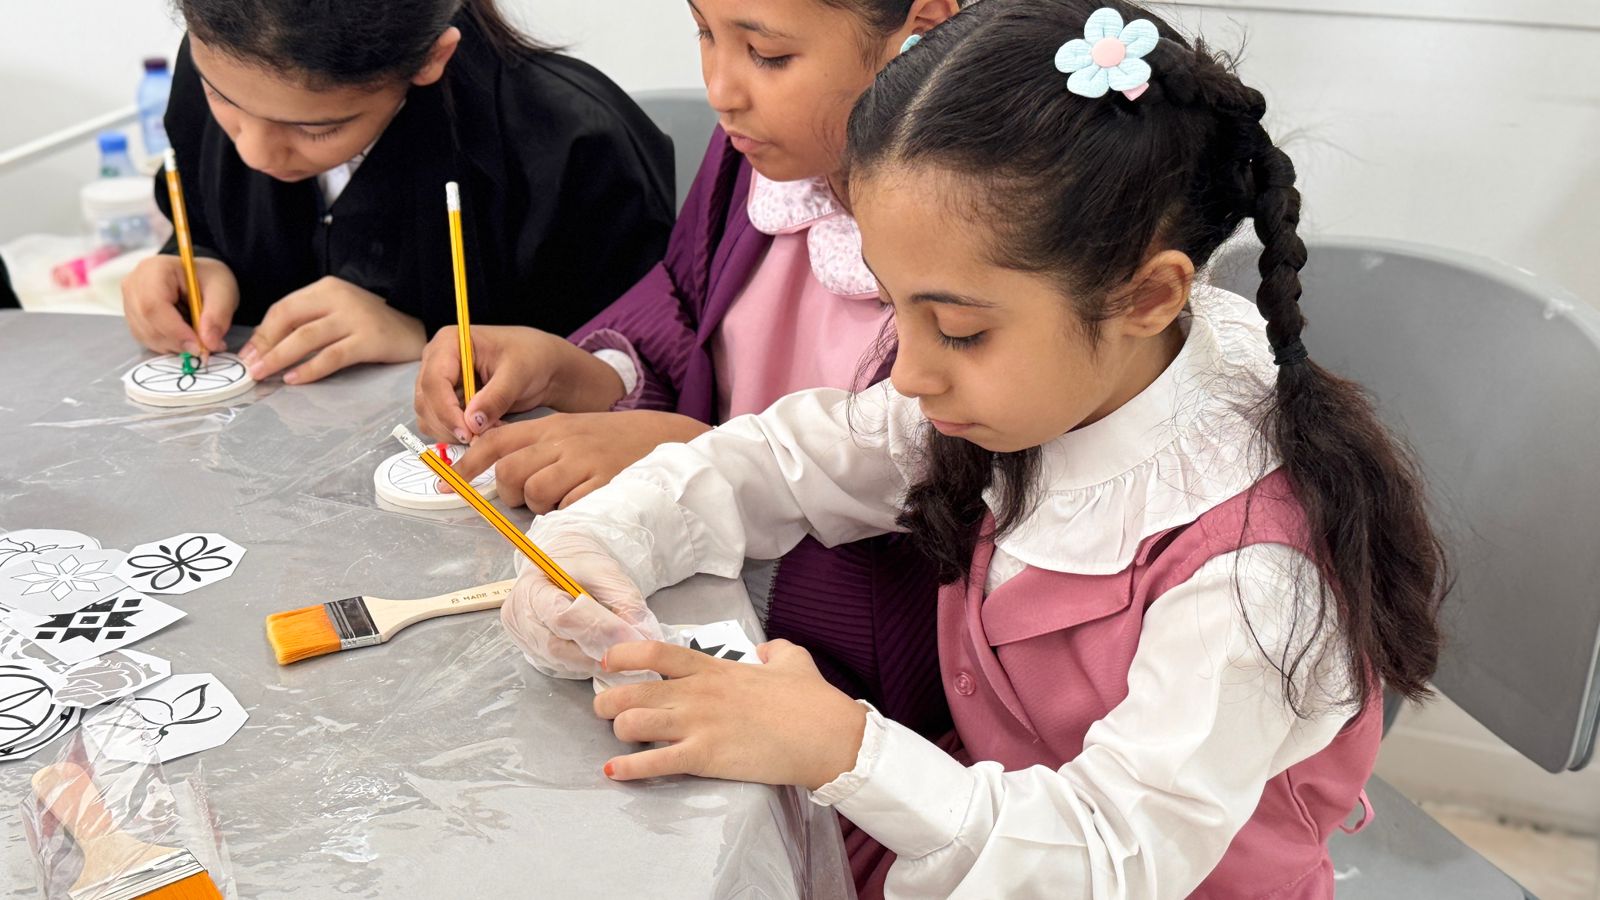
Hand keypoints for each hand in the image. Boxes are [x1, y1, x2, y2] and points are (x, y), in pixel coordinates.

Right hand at [121, 255, 238, 354]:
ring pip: (144, 334)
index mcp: (155, 269)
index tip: (199, 347)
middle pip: (146, 321)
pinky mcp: (132, 315)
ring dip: (173, 346)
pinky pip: (144, 338)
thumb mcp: (223, 292)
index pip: (154, 304)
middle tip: (202, 349)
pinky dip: (167, 345)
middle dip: (176, 341)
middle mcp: (135, 283)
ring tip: (197, 340)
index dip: (175, 330)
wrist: (201, 278)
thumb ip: (217, 316)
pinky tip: (183, 338)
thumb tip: (209, 344)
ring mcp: (129, 299)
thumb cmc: (210, 280)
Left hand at [238, 276, 424, 384]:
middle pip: (290, 319)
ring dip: (279, 357)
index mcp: (327, 288)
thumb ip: (308, 323)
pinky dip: (310, 368)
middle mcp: (340, 297)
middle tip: (249, 368)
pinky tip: (294, 379)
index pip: (284, 308)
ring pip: (306, 337)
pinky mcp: (369, 340)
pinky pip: (332, 356)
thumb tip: (266, 347)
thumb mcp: (337, 314)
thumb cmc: (372, 326)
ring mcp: (356, 318)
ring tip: (263, 374)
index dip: (261, 333)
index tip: (247, 355)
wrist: (416, 332)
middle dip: (265, 345)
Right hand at [413, 325, 626, 443]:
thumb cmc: (530, 357)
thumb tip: (472, 423)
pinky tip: (483, 431)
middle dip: (450, 425)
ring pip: (428, 417)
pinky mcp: (444, 400)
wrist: (540, 365)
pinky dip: (457, 434)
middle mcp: (436, 361)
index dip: (446, 410)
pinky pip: (439, 424)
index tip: (466, 432)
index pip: (434, 381)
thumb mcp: (518, 373)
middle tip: (480, 439)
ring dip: (453, 432)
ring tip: (488, 431)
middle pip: (426, 401)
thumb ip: (496, 397)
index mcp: (449, 343)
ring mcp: (437, 382)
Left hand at [450, 411, 710, 512]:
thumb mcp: (571, 432)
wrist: (665, 438)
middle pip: (509, 472)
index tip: (446, 486)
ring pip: (534, 492)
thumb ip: (537, 447)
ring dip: (540, 505)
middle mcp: (562, 440)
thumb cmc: (613, 442)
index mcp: (550, 426)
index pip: (496, 440)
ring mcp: (582, 461)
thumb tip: (496, 474)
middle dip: (508, 493)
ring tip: (562, 498)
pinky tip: (584, 501)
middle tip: (526, 497)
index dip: (467, 464)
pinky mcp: (602, 482)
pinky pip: (567, 506)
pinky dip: (568, 511)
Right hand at [501, 531, 663, 679]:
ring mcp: (523, 638)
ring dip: (593, 662)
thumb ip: (625, 601)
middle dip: (596, 652)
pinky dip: (585, 664)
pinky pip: (561, 666)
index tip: (629, 636)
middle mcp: (519, 615)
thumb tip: (643, 635)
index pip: (561, 616)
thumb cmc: (580, 567)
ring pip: (561, 661)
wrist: (561, 569)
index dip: (597, 629)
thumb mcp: (607, 572)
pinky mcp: (533, 652)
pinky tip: (602, 657)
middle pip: (557, 646)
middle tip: (629, 653)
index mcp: (532, 587)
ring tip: (621, 656)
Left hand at [594, 640, 867, 789]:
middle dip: (607, 700)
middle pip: (631, 691)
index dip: (623, 655)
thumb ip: (774, 650)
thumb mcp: (792, 660)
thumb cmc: (811, 700)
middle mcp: (697, 693)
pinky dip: (628, 769)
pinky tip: (615, 772)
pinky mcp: (705, 758)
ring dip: (619, 731)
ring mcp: (699, 725)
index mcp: (713, 668)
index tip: (608, 662)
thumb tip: (766, 650)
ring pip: (632, 723)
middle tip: (604, 709)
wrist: (827, 736)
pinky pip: (654, 763)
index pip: (654, 653)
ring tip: (622, 739)